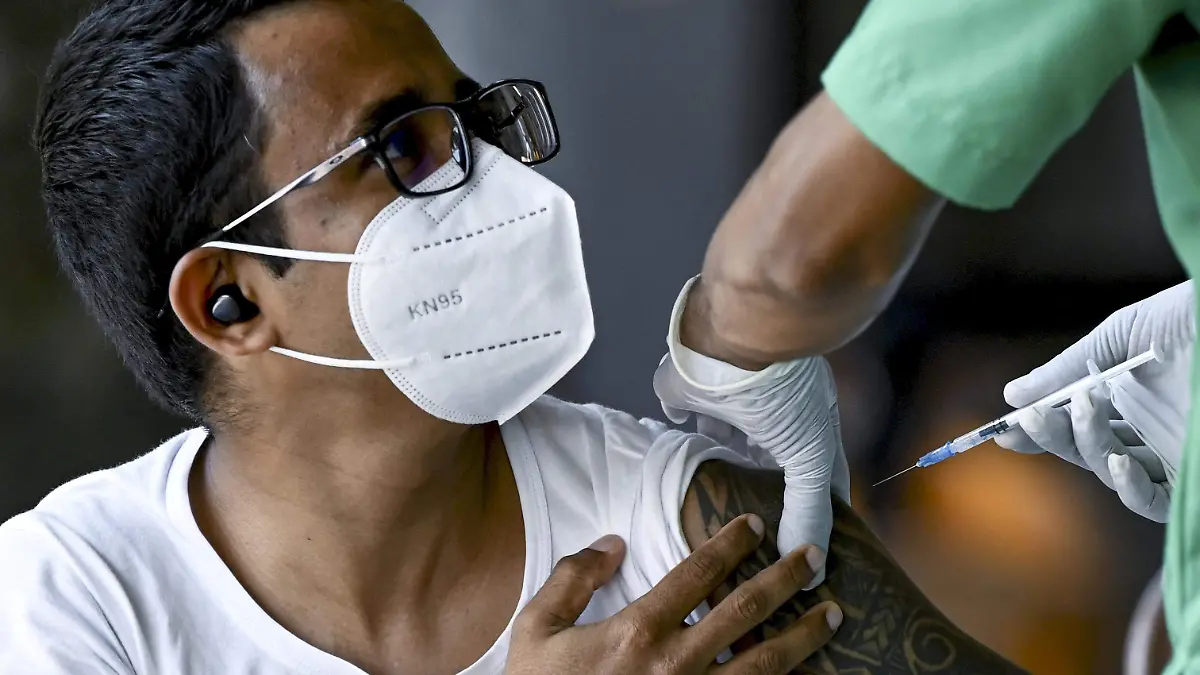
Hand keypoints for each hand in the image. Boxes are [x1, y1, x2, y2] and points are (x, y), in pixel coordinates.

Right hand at [506, 516, 842, 674]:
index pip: (697, 573)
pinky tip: (809, 672)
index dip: (731, 543)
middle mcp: (675, 664)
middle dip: (784, 578)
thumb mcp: (537, 628)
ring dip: (803, 635)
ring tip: (832, 613)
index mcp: (637, 630)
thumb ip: (574, 578)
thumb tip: (613, 543)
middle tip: (813, 556)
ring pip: (765, 664)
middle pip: (745, 610)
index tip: (756, 524)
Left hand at [654, 277, 850, 585]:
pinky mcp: (687, 388)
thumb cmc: (781, 390)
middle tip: (747, 539)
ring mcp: (726, 398)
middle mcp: (768, 411)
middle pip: (764, 460)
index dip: (813, 506)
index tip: (805, 546)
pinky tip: (667, 461)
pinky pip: (681, 415)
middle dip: (758, 491)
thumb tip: (812, 561)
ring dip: (716, 465)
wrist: (734, 330)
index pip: (815, 475)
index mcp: (805, 424)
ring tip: (703, 511)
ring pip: (722, 439)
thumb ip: (808, 506)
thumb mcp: (806, 453)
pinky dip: (677, 436)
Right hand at [995, 281, 1193, 521]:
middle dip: (1049, 436)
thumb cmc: (1191, 320)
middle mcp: (1146, 426)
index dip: (1038, 427)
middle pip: (1084, 448)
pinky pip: (1151, 500)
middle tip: (1027, 419)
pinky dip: (1127, 487)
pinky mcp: (1190, 475)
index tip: (1004, 428)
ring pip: (1108, 470)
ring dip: (1085, 445)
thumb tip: (1011, 394)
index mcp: (1128, 393)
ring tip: (1083, 408)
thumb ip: (1066, 369)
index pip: (1073, 420)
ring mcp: (1169, 452)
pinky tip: (1117, 460)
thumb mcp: (1120, 335)